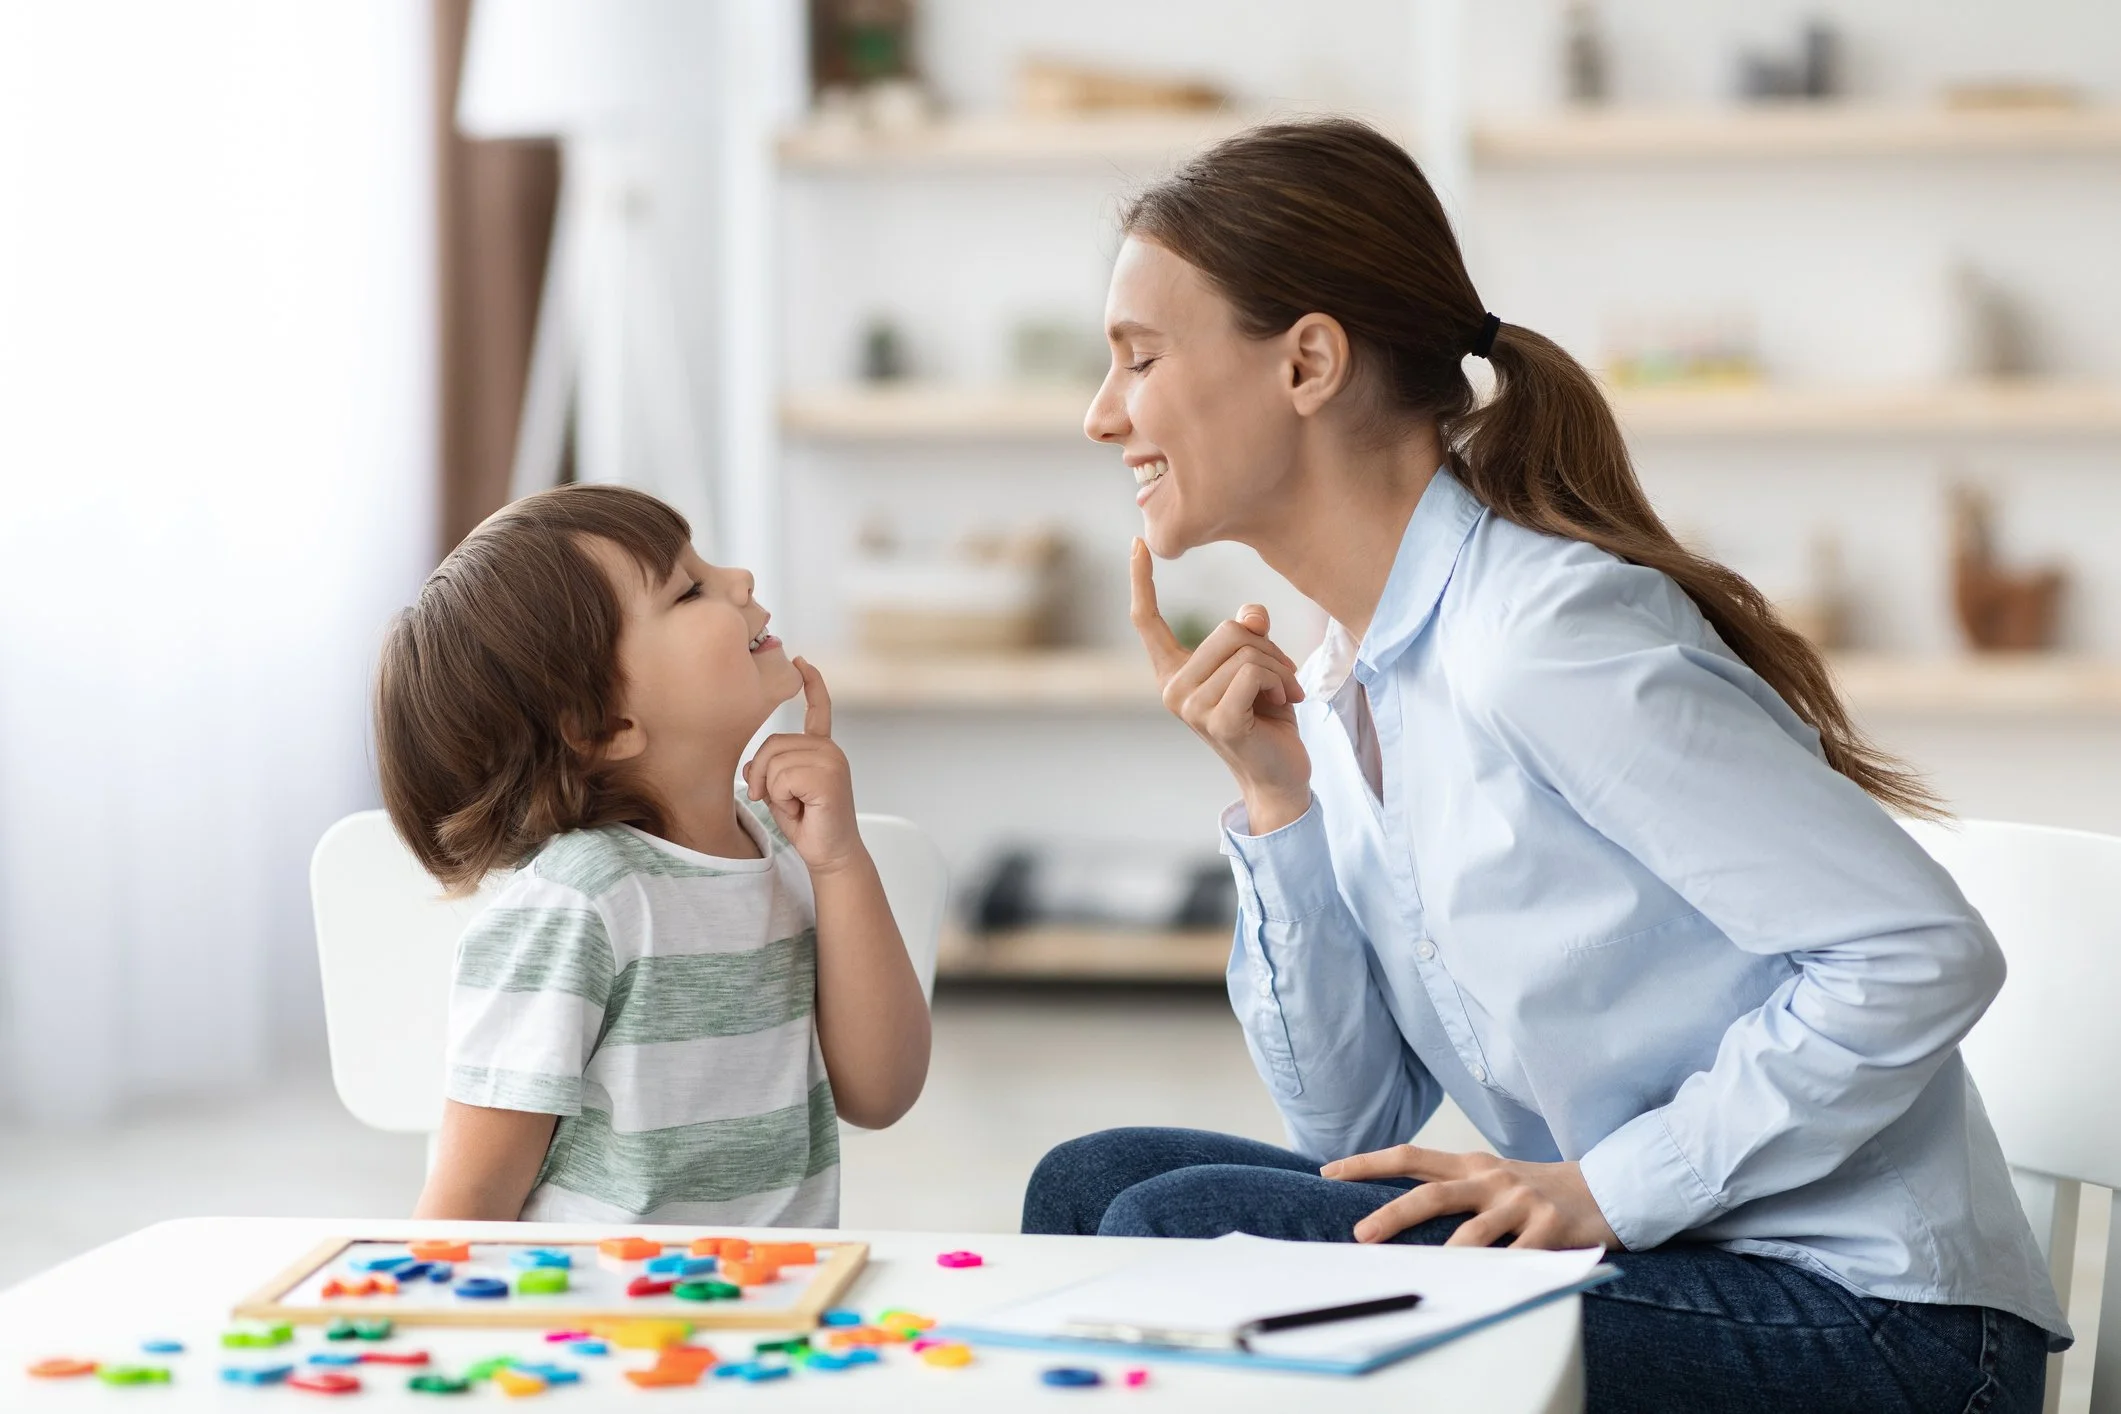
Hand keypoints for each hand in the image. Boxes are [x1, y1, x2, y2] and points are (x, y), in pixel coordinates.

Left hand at [743, 658, 864, 875]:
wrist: (830, 853)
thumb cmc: (808, 824)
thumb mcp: (779, 791)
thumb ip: (768, 769)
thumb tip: (751, 766)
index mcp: (821, 748)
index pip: (818, 709)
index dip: (811, 684)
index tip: (802, 661)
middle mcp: (829, 749)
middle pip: (772, 744)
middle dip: (763, 776)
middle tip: (779, 800)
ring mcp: (831, 760)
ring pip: (774, 762)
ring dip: (774, 791)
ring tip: (796, 805)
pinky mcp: (828, 776)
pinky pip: (783, 777)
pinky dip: (783, 798)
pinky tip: (802, 808)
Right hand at [1129, 539, 1311, 834]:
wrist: (1280, 775)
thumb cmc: (1267, 718)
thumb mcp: (1259, 666)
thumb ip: (1249, 635)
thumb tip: (1250, 613)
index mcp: (1173, 673)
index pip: (1147, 621)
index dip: (1141, 581)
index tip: (1136, 542)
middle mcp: (1173, 689)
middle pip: (1226, 630)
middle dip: (1267, 647)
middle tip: (1281, 678)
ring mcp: (1191, 707)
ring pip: (1245, 651)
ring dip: (1279, 668)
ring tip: (1282, 694)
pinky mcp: (1216, 721)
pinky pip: (1253, 672)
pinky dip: (1280, 682)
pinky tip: (1284, 704)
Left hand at [1321, 1146, 1621, 1250]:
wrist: (1607, 1188)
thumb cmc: (1536, 1191)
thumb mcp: (1492, 1180)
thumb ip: (1452, 1190)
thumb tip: (1395, 1213)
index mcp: (1472, 1165)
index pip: (1410, 1157)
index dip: (1368, 1163)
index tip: (1329, 1172)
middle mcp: (1492, 1179)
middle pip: (1432, 1194)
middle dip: (1393, 1215)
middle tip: (1361, 1235)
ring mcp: (1521, 1203)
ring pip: (1473, 1233)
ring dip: (1446, 1256)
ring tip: (1424, 1275)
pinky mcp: (1550, 1229)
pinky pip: (1518, 1258)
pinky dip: (1499, 1275)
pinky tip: (1482, 1291)